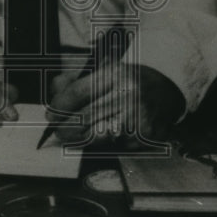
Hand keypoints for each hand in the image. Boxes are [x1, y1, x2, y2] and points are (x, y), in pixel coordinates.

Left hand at [46, 63, 184, 147]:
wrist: (165, 88)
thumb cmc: (127, 81)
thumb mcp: (103, 70)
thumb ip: (75, 80)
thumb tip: (54, 92)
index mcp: (115, 74)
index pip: (78, 93)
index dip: (60, 106)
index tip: (51, 114)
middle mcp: (128, 95)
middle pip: (85, 118)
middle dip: (65, 127)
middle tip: (58, 130)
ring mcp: (138, 118)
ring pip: (97, 136)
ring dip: (80, 139)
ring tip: (74, 135)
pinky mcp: (144, 136)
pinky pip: (114, 145)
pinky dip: (104, 144)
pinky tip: (103, 136)